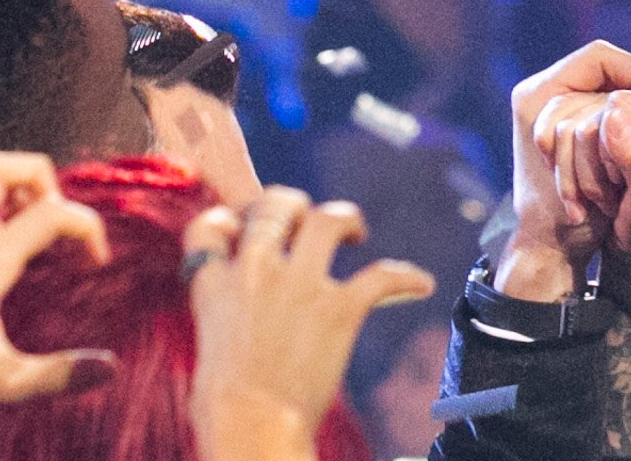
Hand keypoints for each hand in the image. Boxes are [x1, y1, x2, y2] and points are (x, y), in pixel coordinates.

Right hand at [185, 190, 434, 460]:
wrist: (253, 427)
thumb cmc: (223, 409)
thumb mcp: (209, 346)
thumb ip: (225, 316)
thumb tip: (242, 322)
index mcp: (214, 284)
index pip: (210, 227)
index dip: (226, 222)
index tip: (239, 228)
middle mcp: (256, 269)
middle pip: (274, 204)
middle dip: (290, 204)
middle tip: (302, 218)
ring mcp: (301, 284)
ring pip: (327, 220)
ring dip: (344, 218)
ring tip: (355, 230)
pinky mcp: (340, 307)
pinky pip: (381, 277)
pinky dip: (406, 278)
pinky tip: (421, 284)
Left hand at [499, 41, 630, 293]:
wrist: (552, 250)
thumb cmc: (574, 220)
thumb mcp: (601, 178)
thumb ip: (621, 139)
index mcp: (536, 96)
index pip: (600, 57)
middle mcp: (535, 93)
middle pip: (604, 73)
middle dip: (630, 102)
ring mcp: (544, 107)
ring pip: (603, 95)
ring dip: (621, 122)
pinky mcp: (558, 123)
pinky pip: (599, 111)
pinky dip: (613, 132)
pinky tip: (622, 155)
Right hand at [540, 87, 630, 266]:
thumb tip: (613, 112)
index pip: (617, 100)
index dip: (609, 140)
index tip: (620, 179)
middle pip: (586, 108)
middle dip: (587, 160)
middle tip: (608, 197)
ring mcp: (620, 121)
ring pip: (566, 124)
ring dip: (572, 171)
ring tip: (598, 201)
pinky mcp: (598, 134)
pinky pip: (558, 136)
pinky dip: (562, 172)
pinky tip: (580, 199)